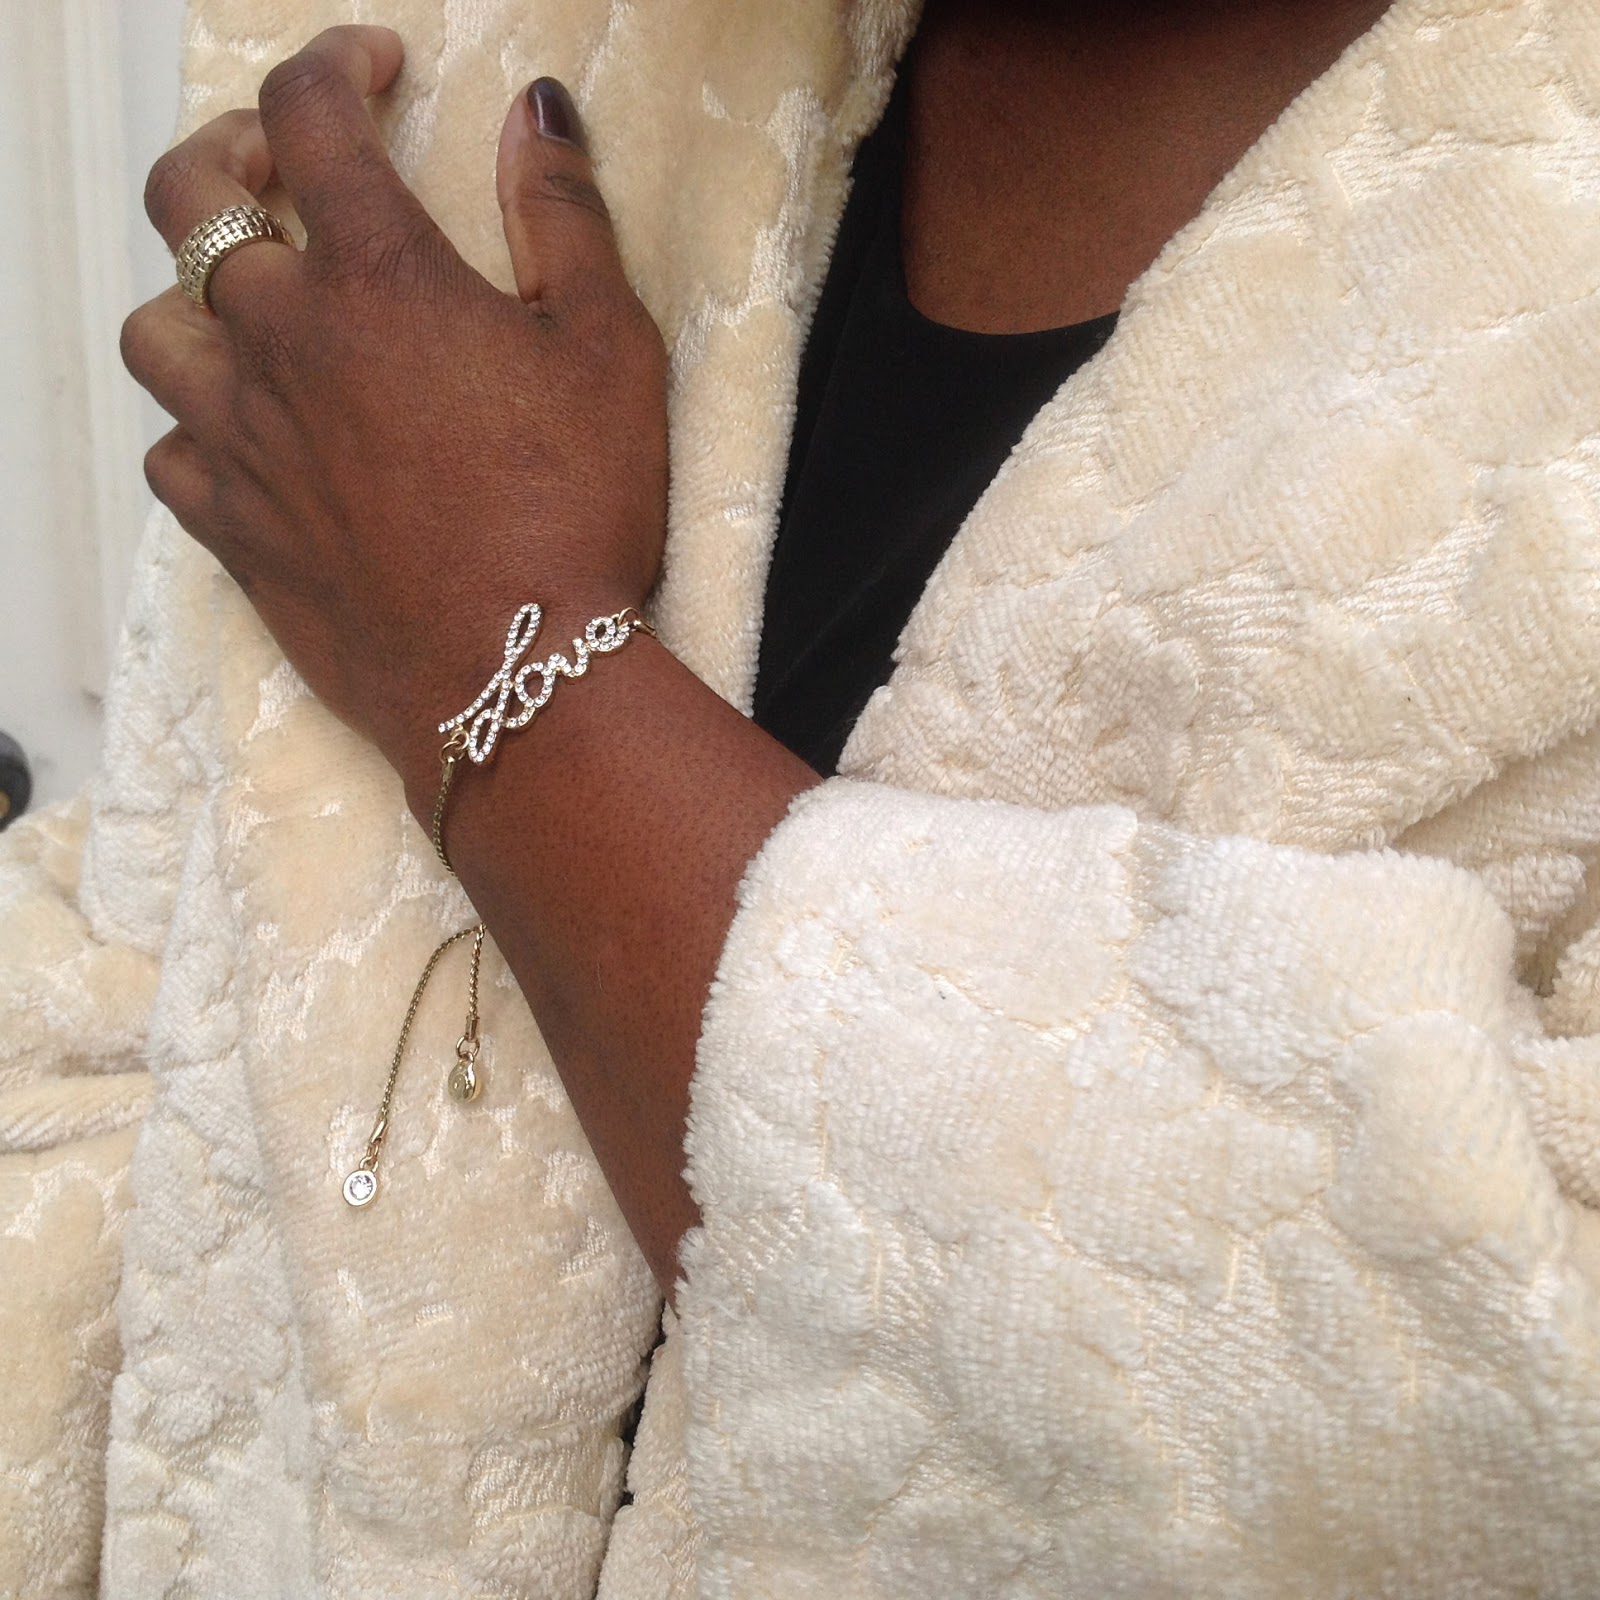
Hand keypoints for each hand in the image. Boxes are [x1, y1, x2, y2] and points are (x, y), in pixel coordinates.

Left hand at [120, 26, 668, 796]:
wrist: (513, 676)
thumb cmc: (574, 512)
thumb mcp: (609, 349)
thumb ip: (563, 216)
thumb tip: (534, 110)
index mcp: (378, 278)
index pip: (311, 116)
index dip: (335, 64)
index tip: (371, 68)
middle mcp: (283, 344)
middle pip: (190, 202)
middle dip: (228, 154)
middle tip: (274, 164)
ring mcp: (243, 441)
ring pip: (155, 329)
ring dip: (194, 297)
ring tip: (250, 310)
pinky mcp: (234, 531)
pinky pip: (169, 451)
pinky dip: (197, 423)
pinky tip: (250, 435)